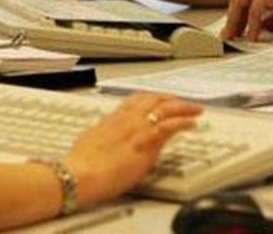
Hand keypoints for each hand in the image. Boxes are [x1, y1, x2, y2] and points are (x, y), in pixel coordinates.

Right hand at [64, 93, 200, 205]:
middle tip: (181, 102)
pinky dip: (183, 122)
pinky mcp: (145, 144)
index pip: (135, 101)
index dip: (150, 98)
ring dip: (182, 107)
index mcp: (112, 119)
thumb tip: (101, 140)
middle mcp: (126, 120)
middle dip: (169, 99)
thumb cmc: (80, 165)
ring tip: (194, 109)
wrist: (78, 175)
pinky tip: (192, 123)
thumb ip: (101, 138)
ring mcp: (137, 130)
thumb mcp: (89, 143)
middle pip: (152, 100)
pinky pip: (169, 126)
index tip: (158, 99)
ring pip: (164, 108)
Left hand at [221, 0, 272, 40]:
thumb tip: (261, 27)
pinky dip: (252, 26)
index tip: (234, 26)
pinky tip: (252, 37)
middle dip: (232, 17)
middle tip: (227, 34)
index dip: (238, 12)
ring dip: (236, 22)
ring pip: (241, 1)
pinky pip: (255, 11)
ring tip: (233, 37)